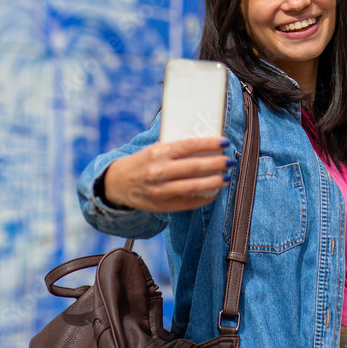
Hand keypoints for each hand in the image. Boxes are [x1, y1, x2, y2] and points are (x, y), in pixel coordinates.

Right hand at [103, 137, 232, 211]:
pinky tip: (213, 193)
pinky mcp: (161, 205)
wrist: (117, 183)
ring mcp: (160, 190)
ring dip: (213, 182)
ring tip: (225, 178)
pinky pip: (187, 203)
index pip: (188, 146)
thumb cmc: (141, 162)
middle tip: (229, 161)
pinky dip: (203, 198)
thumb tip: (206, 147)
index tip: (224, 143)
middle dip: (215, 164)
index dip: (208, 144)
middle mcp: (158, 171)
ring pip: (192, 187)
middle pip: (193, 167)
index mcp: (158, 153)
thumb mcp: (154, 149)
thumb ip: (176, 149)